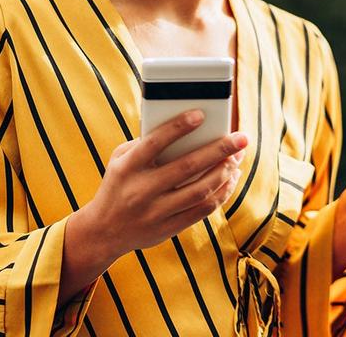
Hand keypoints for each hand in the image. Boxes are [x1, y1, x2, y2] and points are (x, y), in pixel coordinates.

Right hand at [74, 110, 247, 263]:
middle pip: (188, 166)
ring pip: (201, 190)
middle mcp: (142, 190)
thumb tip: (186, 128)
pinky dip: (222, 192)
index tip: (201, 114)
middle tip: (241, 138)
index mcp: (128, 168)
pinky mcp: (169, 228)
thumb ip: (145, 143)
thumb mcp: (120, 160)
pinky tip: (230, 178)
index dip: (178, 127)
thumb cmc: (118, 184)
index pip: (155, 143)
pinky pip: (203, 210)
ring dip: (225, 172)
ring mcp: (156, 212)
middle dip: (220, 150)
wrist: (104, 231)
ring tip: (238, 157)